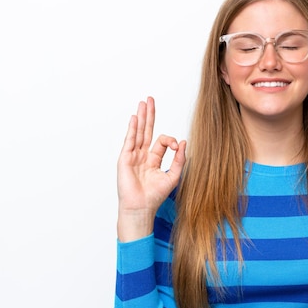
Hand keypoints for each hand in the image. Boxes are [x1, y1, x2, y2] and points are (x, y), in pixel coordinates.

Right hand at [116, 96, 185, 241]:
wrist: (141, 207)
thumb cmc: (155, 196)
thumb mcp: (173, 176)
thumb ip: (180, 159)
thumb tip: (183, 142)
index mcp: (153, 159)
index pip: (161, 141)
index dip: (170, 140)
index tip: (175, 146)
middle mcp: (142, 156)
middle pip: (146, 130)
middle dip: (149, 115)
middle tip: (150, 99)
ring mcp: (132, 156)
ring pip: (138, 132)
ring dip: (140, 117)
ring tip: (143, 103)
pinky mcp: (125, 159)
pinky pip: (129, 141)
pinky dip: (132, 129)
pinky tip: (135, 118)